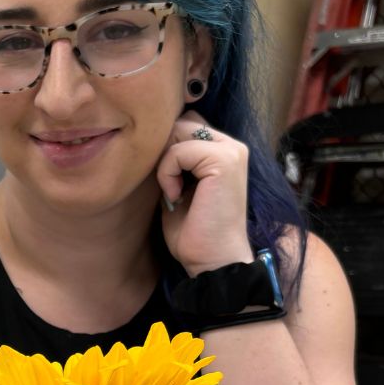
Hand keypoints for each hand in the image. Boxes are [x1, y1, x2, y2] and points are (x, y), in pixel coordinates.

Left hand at [156, 111, 253, 276]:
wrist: (212, 260)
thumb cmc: (193, 232)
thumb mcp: (176, 189)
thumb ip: (172, 162)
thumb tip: (152, 141)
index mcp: (222, 151)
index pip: (185, 125)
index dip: (166, 148)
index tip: (166, 182)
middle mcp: (231, 146)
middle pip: (179, 124)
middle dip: (162, 154)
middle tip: (167, 188)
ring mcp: (231, 151)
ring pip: (177, 132)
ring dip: (164, 165)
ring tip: (173, 193)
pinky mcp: (225, 160)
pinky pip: (178, 151)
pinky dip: (167, 174)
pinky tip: (176, 197)